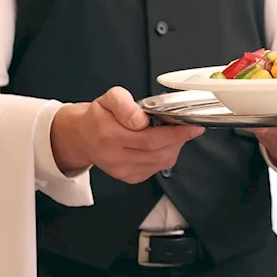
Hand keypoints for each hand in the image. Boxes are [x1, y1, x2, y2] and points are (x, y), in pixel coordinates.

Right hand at [50, 86, 204, 183]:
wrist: (83, 136)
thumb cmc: (99, 116)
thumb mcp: (109, 98)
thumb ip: (125, 105)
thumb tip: (140, 120)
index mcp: (110, 135)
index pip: (150, 138)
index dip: (176, 133)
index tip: (192, 126)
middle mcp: (115, 156)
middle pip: (159, 152)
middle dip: (179, 139)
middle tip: (190, 128)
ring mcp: (122, 170)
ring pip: (160, 162)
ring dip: (174, 148)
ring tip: (175, 133)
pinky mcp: (128, 177)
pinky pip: (156, 169)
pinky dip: (165, 156)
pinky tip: (163, 145)